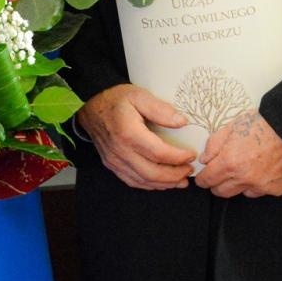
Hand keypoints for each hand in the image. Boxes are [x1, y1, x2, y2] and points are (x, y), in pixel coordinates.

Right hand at [77, 83, 195, 190]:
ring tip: (181, 180)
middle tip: (189, 170)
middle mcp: (120, 151)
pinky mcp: (112, 166)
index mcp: (129, 133)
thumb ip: (160, 109)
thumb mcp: (139, 95)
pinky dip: (150, 185)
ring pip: (143, 181)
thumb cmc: (115, 100)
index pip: (159, 153)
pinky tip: (162, 182)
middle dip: (175, 175)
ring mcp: (115, 161)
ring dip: (165, 184)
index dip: (178, 157)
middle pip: (152, 173)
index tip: (192, 155)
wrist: (89, 108)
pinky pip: (133, 181)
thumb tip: (182, 122)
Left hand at [194, 111, 281, 197]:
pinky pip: (260, 192)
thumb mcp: (232, 127)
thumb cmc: (263, 123)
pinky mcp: (276, 189)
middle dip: (217, 184)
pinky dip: (257, 184)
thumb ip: (214, 145)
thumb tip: (205, 160)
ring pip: (241, 193)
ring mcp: (261, 186)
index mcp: (230, 162)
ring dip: (238, 184)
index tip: (203, 178)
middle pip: (221, 192)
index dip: (203, 179)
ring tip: (245, 169)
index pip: (208, 180)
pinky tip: (261, 170)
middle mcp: (244, 178)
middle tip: (221, 173)